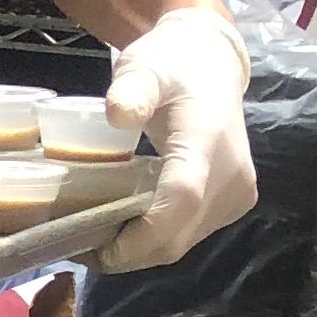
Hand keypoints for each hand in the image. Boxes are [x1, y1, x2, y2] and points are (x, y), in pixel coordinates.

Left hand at [105, 6, 253, 270]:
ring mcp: (237, 195)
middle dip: (128, 253)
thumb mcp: (145, 66)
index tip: (96, 248)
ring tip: (98, 236)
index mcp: (209, 143)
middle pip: (177, 237)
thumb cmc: (173, 63)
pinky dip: (156, 240)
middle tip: (80, 243)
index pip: (180, 202)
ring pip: (181, 244)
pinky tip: (127, 226)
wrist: (213, 65)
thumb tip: (117, 113)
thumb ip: (133, 88)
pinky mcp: (234, 204)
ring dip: (139, 250)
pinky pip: (189, 236)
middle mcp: (231, 177)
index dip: (140, 236)